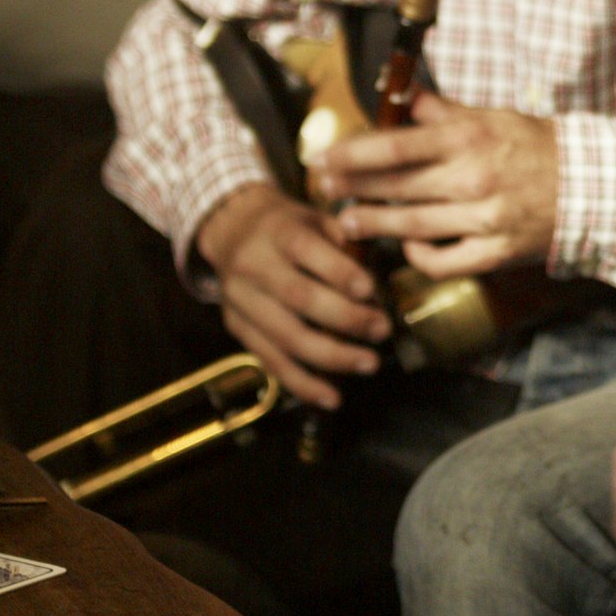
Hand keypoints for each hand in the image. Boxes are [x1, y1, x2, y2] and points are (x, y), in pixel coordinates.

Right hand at [195, 180, 389, 410]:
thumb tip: (376, 280)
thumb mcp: (316, 217)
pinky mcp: (236, 328)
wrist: (233, 229)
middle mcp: (253, 265)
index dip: (339, 271)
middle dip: (345, 318)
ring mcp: (240, 300)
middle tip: (382, 330)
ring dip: (331, 357)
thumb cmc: (290, 225)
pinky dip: (302, 384)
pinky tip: (332, 397)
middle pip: (298, 297)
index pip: (306, 249)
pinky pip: (271, 362)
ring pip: (285, 337)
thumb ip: (345, 241)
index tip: (371, 290)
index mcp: (277, 231)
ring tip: (368, 364)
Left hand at [320, 94, 558, 272]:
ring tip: (348, 223)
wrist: (589, 186)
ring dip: (373, 225)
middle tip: (325, 190)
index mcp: (469, 138)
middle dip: (352, 189)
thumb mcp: (491, 117)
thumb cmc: (535, 146)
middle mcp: (473, 178)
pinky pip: (442, 261)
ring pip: (411, 226)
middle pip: (395, 187)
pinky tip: (406, 245)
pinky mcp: (494, 253)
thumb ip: (442, 112)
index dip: (352, 154)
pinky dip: (418, 256)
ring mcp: (484, 219)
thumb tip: (403, 96)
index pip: (396, 146)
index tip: (322, 159)